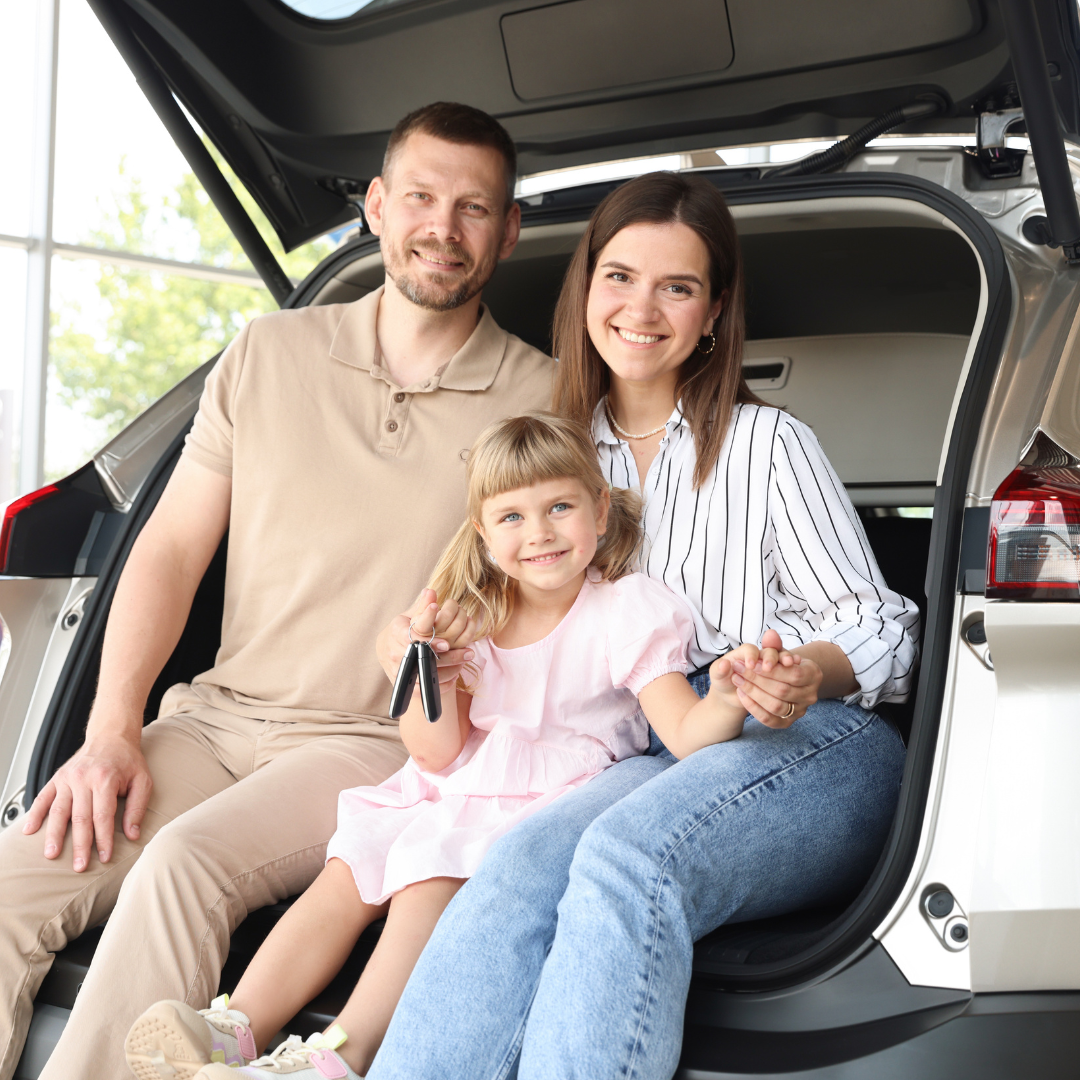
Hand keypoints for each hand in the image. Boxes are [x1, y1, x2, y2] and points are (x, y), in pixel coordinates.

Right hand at [22, 732, 152, 870]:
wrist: (111, 736)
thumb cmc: (128, 760)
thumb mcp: (143, 780)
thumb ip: (137, 807)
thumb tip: (133, 834)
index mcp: (105, 779)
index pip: (103, 816)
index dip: (103, 839)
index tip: (104, 857)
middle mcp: (83, 779)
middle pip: (80, 818)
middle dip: (79, 845)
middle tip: (79, 866)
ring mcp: (67, 778)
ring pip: (58, 811)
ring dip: (54, 835)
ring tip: (52, 854)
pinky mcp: (57, 778)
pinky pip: (43, 798)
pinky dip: (35, 814)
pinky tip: (30, 831)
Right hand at [376, 589, 476, 686]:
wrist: (388, 650)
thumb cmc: (403, 629)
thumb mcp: (409, 615)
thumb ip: (421, 605)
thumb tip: (431, 591)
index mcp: (395, 633)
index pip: (412, 637)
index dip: (429, 640)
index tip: (446, 642)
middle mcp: (395, 653)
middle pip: (424, 658)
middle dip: (447, 656)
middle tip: (467, 652)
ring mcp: (401, 671)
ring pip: (428, 674)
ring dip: (452, 667)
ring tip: (468, 656)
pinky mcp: (407, 685)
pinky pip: (428, 686)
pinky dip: (445, 680)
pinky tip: (458, 670)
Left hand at [709, 630, 821, 728]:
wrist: (782, 681)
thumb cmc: (780, 664)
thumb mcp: (778, 652)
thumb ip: (774, 645)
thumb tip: (770, 635)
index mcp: (814, 674)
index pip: (793, 674)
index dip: (771, 669)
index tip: (751, 662)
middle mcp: (811, 695)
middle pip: (782, 690)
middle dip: (757, 679)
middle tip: (738, 669)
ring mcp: (800, 711)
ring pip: (775, 706)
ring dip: (753, 692)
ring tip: (737, 679)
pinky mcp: (788, 723)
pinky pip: (770, 720)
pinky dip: (753, 708)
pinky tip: (741, 694)